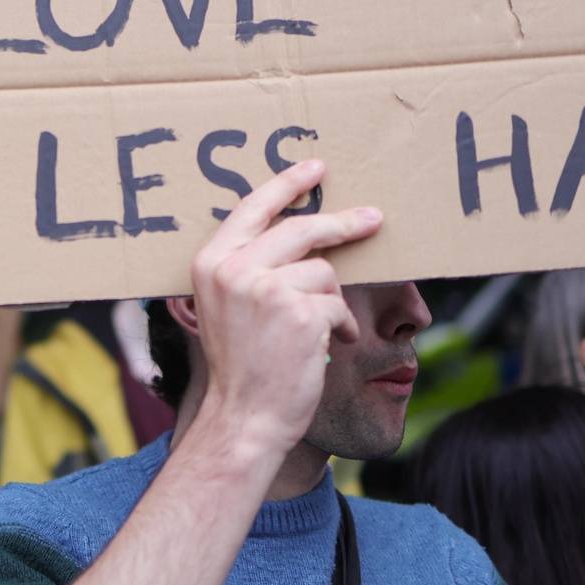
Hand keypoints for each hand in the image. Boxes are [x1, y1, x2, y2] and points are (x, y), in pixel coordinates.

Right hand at [184, 159, 380, 453]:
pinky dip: (341, 326)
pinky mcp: (299, 311)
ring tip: (322, 330)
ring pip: (324, 271)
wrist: (244, 416)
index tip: (316, 167)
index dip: (287, 185)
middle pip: (301, 228)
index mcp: (210, 262)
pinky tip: (328, 345)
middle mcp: (233, 269)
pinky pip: (337, 304)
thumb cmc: (242, 365)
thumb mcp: (227, 305)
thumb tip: (301, 231)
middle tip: (373, 219)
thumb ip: (248, 267)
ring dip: (332, 301)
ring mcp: (265, 289)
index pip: (253, 208)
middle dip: (343, 224)